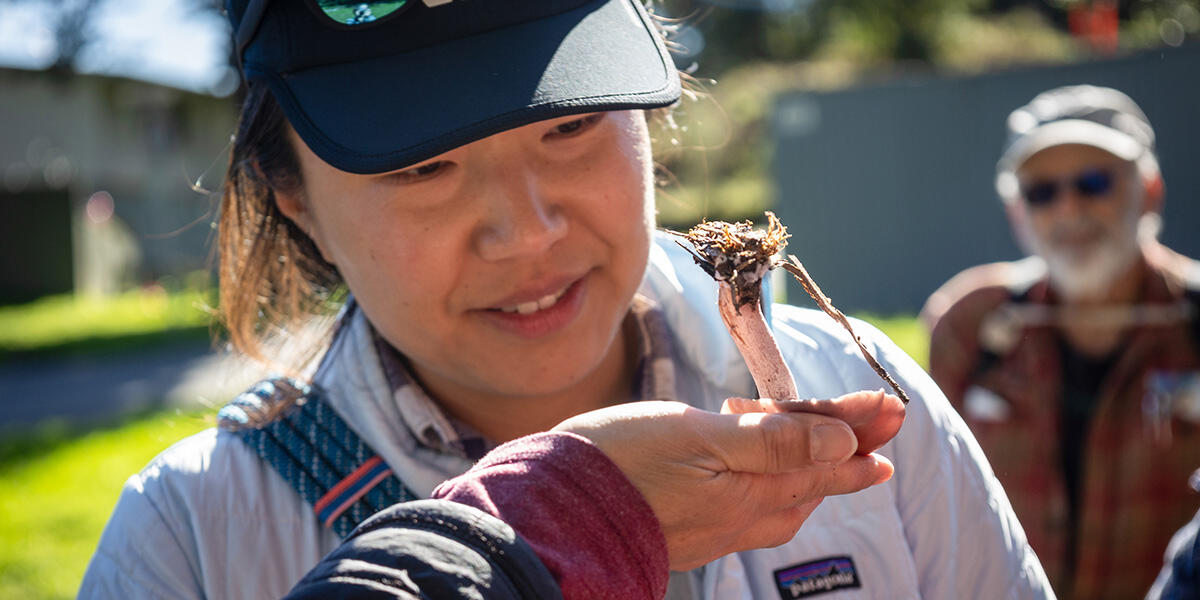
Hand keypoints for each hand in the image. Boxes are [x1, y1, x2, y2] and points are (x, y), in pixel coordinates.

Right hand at [551, 390, 903, 570]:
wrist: (557, 511)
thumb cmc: (621, 462)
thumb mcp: (701, 438)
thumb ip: (775, 441)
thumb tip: (845, 442)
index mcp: (753, 488)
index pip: (824, 452)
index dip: (858, 424)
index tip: (892, 403)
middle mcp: (745, 514)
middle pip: (813, 475)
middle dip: (851, 443)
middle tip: (885, 419)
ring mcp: (719, 526)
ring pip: (786, 493)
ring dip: (815, 463)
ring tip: (839, 443)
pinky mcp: (693, 529)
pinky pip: (752, 503)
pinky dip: (772, 477)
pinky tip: (764, 470)